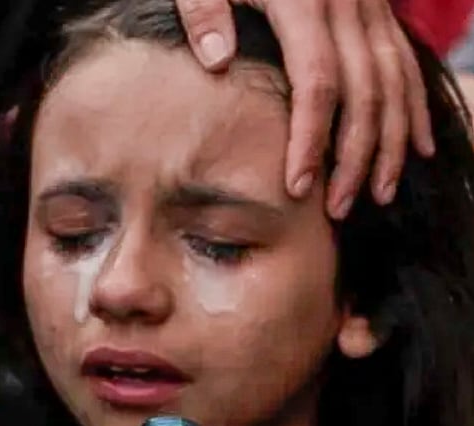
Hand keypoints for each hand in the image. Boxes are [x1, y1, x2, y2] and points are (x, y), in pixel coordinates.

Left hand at [176, 0, 435, 217]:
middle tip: (339, 208)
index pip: (315, 82)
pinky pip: (404, 64)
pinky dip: (413, 108)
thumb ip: (205, 11)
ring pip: (393, 82)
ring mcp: (370, 7)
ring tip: (377, 193)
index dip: (310, 138)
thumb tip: (218, 60)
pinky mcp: (379, 10)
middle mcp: (348, 4)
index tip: (297, 187)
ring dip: (390, 142)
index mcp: (303, 0)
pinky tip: (416, 148)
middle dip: (354, 156)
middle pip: (363, 92)